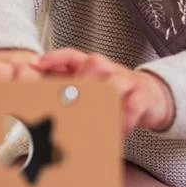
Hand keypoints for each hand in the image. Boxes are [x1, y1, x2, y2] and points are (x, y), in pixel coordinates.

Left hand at [34, 49, 174, 134]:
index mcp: (93, 68)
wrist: (151, 97)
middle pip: (95, 64)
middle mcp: (110, 70)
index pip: (73, 56)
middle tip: (67, 98)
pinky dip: (127, 117)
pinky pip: (136, 103)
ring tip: (93, 114)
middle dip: (80, 79)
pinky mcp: (143, 97)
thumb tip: (34, 101)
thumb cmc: (114, 94)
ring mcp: (127, 82)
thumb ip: (67, 91)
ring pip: (116, 80)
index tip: (37, 65)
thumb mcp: (92, 88)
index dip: (56, 58)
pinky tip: (119, 130)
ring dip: (104, 96)